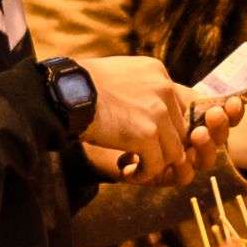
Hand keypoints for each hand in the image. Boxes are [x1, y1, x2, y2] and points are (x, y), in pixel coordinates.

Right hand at [72, 54, 207, 182]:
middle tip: (143, 157)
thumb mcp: (118, 75)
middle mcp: (164, 89)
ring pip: (174, 151)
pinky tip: (126, 172)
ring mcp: (158, 112)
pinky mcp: (147, 134)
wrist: (65, 93)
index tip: (152, 139)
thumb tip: (145, 111)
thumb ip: (139, 88)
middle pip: (180, 130)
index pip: (180, 106)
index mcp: (158, 73)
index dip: (168, 128)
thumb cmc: (81, 86)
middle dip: (163, 147)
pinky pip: (157, 165)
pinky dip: (143, 174)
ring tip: (135, 167)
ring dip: (155, 163)